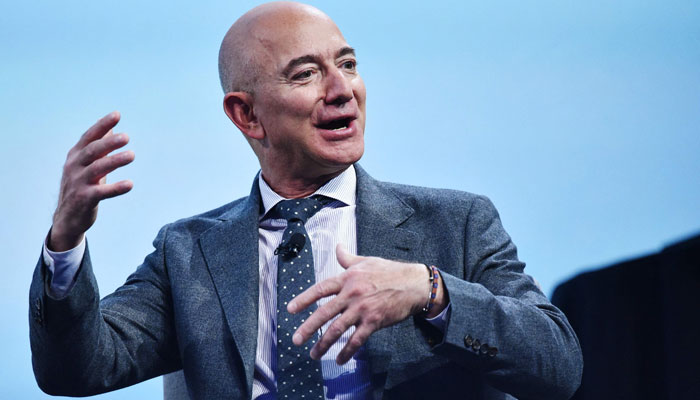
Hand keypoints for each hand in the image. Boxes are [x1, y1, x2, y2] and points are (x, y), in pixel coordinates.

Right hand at [49, 111, 134, 250]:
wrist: (68, 218)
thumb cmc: (81, 187)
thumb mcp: (87, 165)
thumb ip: (98, 148)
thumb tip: (111, 129)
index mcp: (75, 156)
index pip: (89, 137)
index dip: (102, 125)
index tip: (117, 115)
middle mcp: (74, 167)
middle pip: (92, 151)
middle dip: (109, 143)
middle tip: (127, 137)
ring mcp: (78, 183)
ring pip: (97, 169)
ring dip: (115, 161)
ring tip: (132, 155)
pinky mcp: (84, 199)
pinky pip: (101, 192)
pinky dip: (116, 187)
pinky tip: (130, 184)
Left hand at [288, 244, 444, 364]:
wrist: (414, 283)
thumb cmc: (389, 271)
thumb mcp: (366, 261)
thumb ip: (347, 257)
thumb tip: (337, 247)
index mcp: (347, 278)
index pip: (320, 289)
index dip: (304, 299)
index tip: (290, 309)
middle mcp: (351, 293)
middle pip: (324, 313)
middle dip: (308, 328)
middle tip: (296, 340)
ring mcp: (362, 308)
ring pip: (337, 329)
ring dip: (324, 344)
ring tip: (314, 354)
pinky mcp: (374, 321)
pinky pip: (357, 340)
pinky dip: (347, 351)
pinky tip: (340, 359)